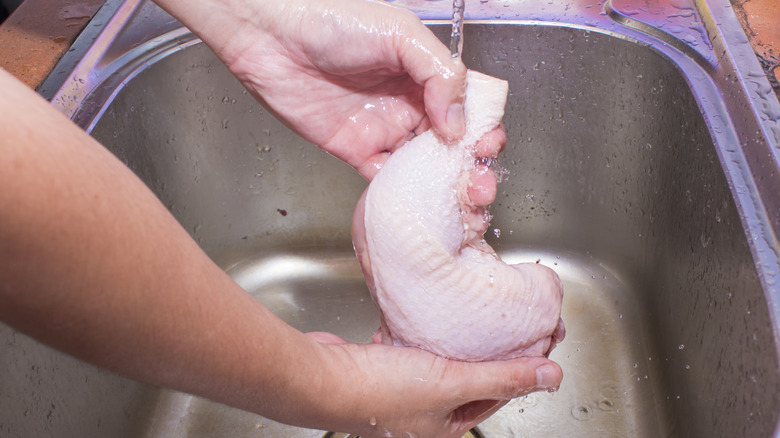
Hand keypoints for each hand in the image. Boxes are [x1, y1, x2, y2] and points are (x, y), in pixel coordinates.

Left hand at [161, 0, 468, 178]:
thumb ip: (438, 73)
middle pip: (452, 144)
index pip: (467, 108)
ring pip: (424, 166)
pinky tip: (422, 203)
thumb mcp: (400, 34)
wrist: (272, 36)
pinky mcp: (355, 150)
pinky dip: (405, 194)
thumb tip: (457, 121)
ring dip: (446, 188)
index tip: (489, 145)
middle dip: (472, 167)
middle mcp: (409, 103)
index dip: (483, 129)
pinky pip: (386, 178)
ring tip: (464, 205)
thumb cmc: (332, 20)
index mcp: (426, 74)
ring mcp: (383, 128)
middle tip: (480, 185)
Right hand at [307, 332, 561, 437]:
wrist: (319, 378)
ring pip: (444, 360)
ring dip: (459, 339)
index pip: (499, 393)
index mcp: (447, 426)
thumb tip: (551, 376)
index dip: (523, 364)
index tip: (542, 335)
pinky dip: (425, 333)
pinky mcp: (384, 367)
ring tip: (476, 314)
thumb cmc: (378, 391)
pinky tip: (428, 317)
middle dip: (493, 349)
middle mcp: (427, 413)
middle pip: (473, 376)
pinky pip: (416, 348)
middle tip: (515, 318)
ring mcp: (404, 390)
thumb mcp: (452, 382)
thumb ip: (502, 376)